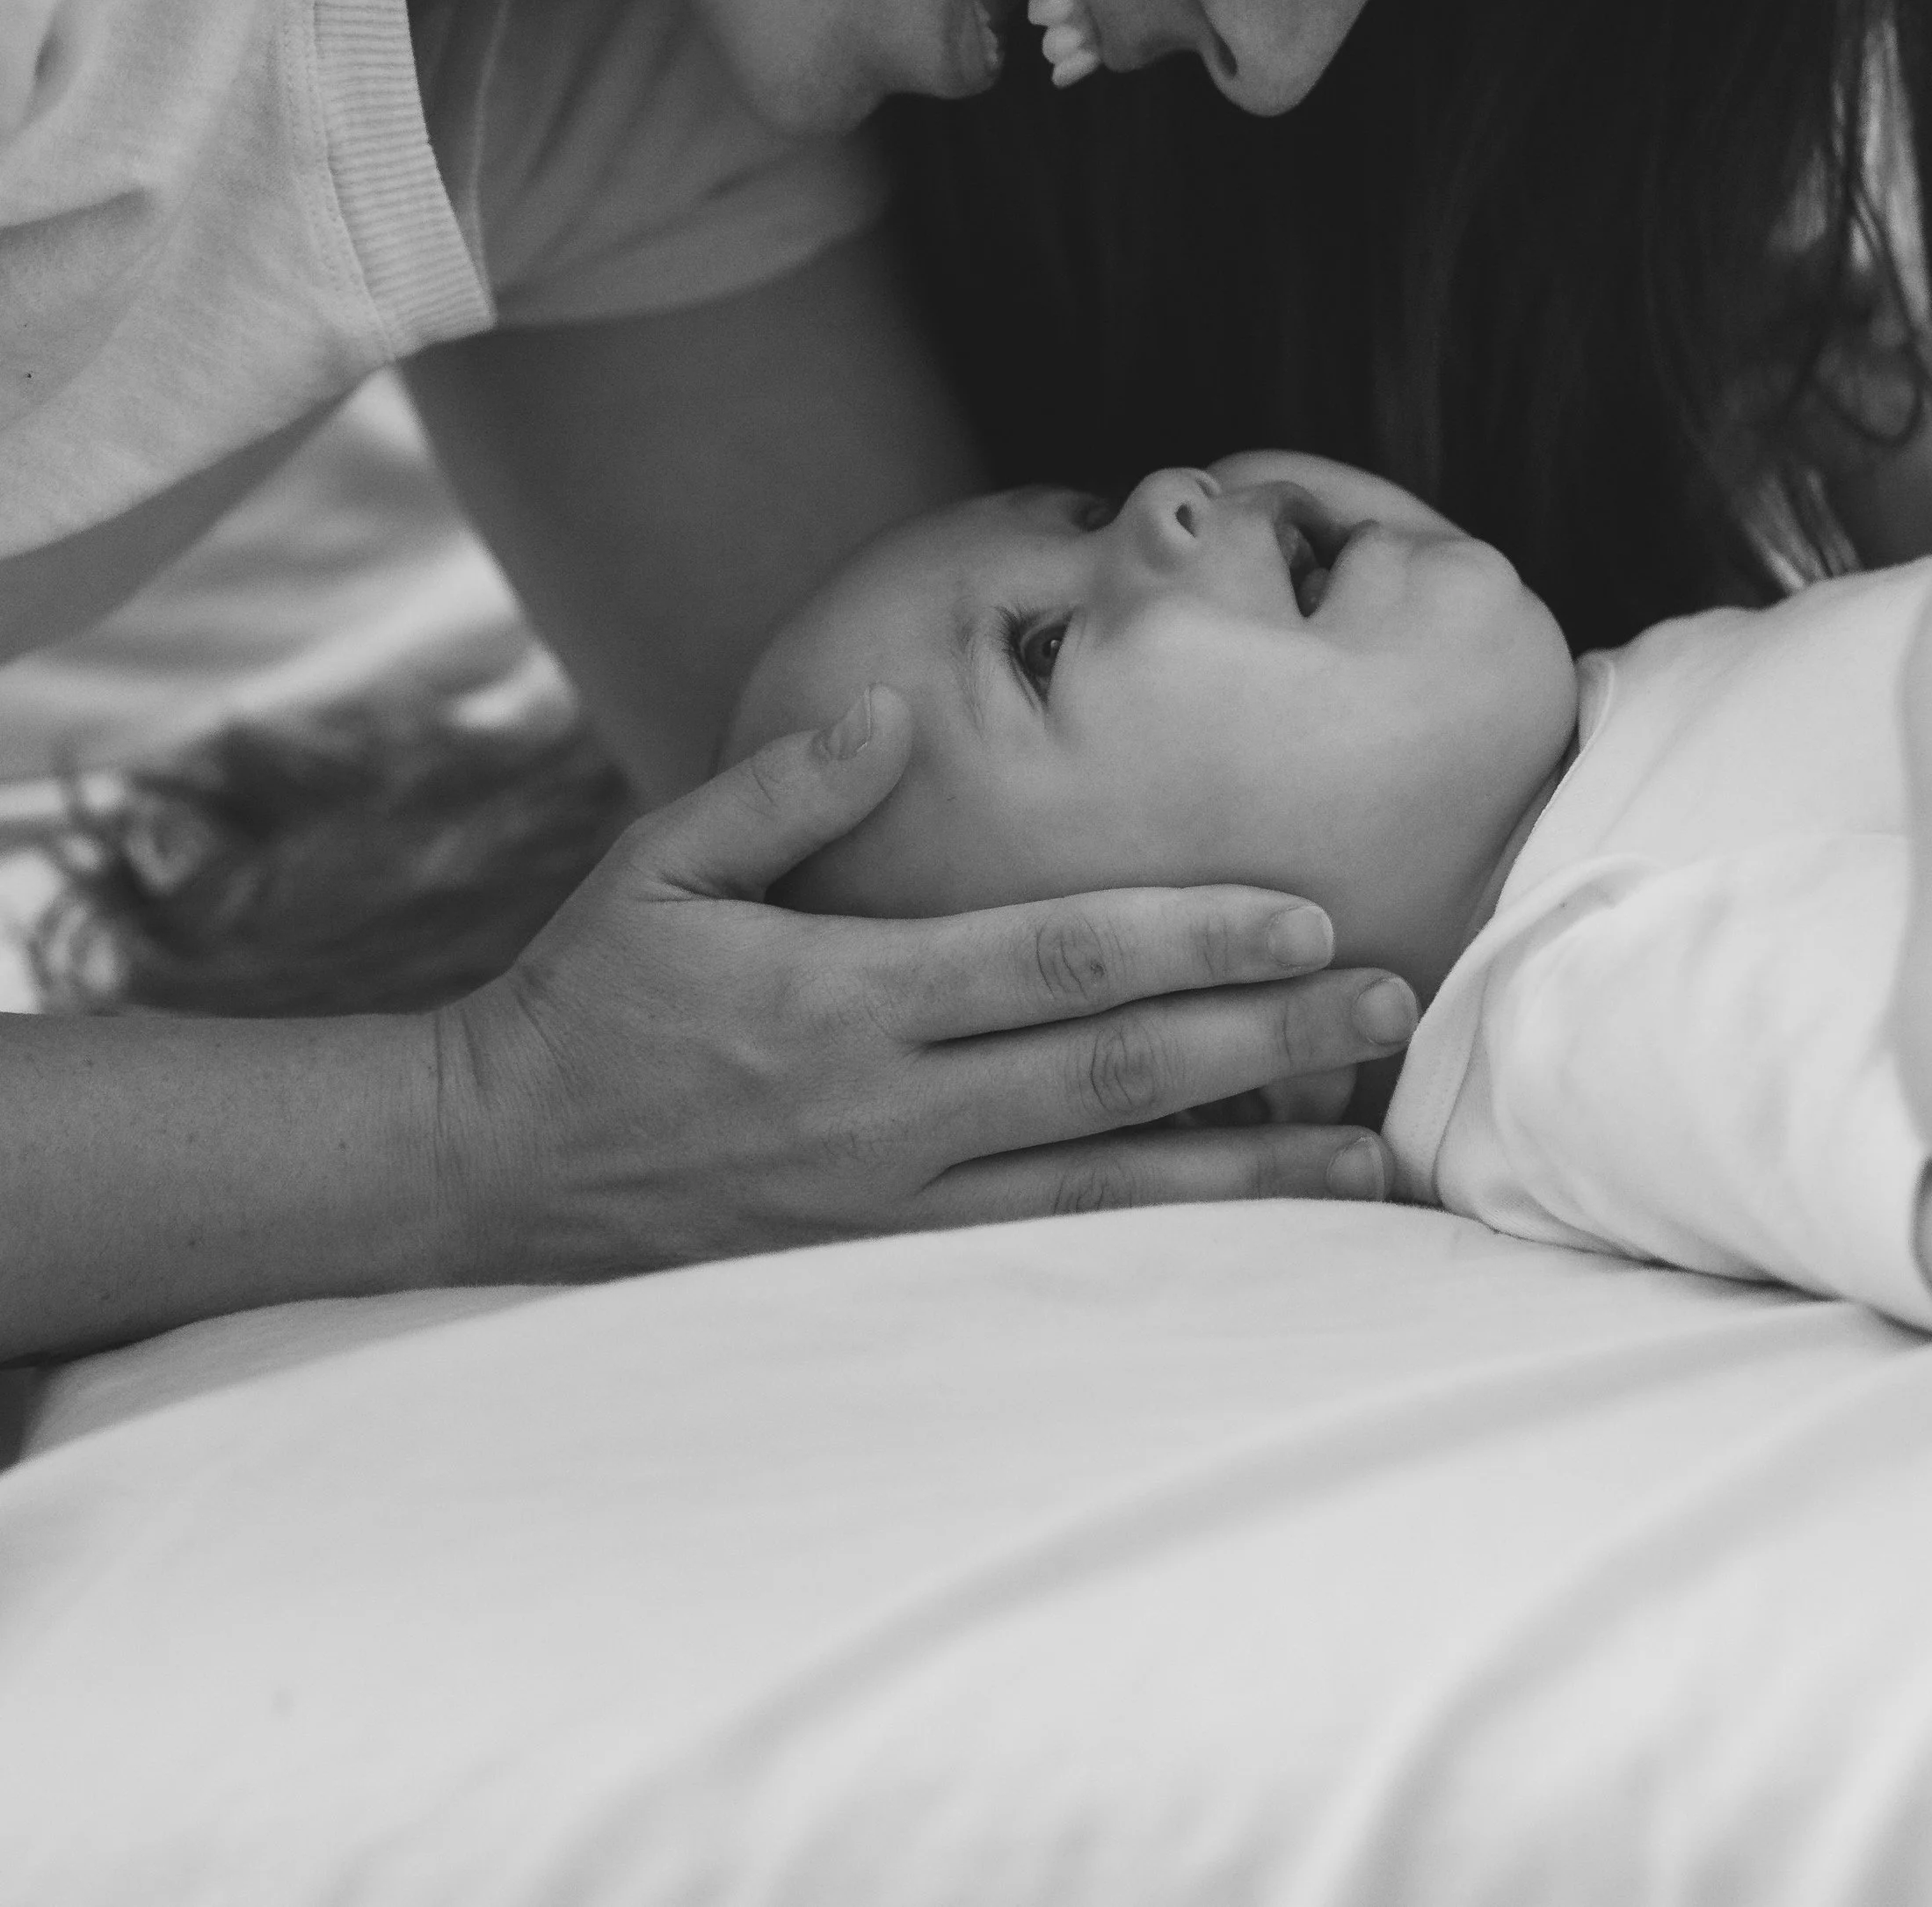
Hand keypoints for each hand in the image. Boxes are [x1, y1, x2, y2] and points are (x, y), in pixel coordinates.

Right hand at [432, 689, 1413, 1278]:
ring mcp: (887, 1208)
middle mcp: (885, 1109)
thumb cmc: (586, 995)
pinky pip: (1044, 1262)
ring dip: (1247, 1170)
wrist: (489, 1170)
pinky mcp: (876, 1272)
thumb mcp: (656, 863)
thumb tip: (892, 709)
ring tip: (1369, 1155)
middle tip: (1391, 1007)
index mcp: (844, 994)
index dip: (1189, 936)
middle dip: (1264, 1038)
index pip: (1053, 959)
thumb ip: (781, 787)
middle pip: (1111, 1073)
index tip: (1305, 912)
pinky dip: (1155, 1247)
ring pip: (1103, 1191)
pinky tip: (1243, 1242)